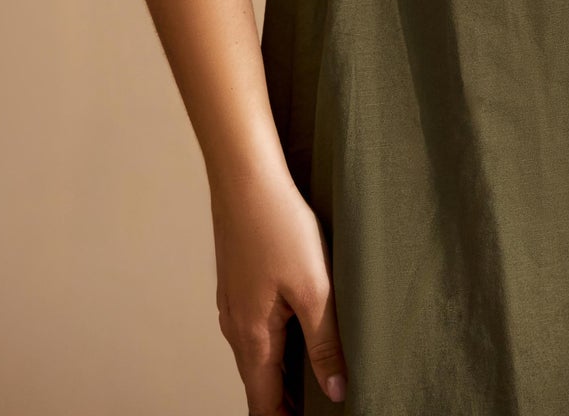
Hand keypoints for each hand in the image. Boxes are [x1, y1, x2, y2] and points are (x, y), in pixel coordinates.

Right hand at [210, 162, 347, 412]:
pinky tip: (294, 331)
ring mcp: (233, 302)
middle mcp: (236, 326)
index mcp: (253, 338)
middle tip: (318, 409)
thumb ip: (325, 344)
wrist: (244, 175)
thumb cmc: (277, 224)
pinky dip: (273, 345)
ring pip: (255, 355)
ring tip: (311, 382)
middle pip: (258, 383)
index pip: (264, 404)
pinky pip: (253, 328)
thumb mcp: (314, 288)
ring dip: (279, 375)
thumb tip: (335, 392)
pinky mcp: (237, 281)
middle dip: (285, 404)